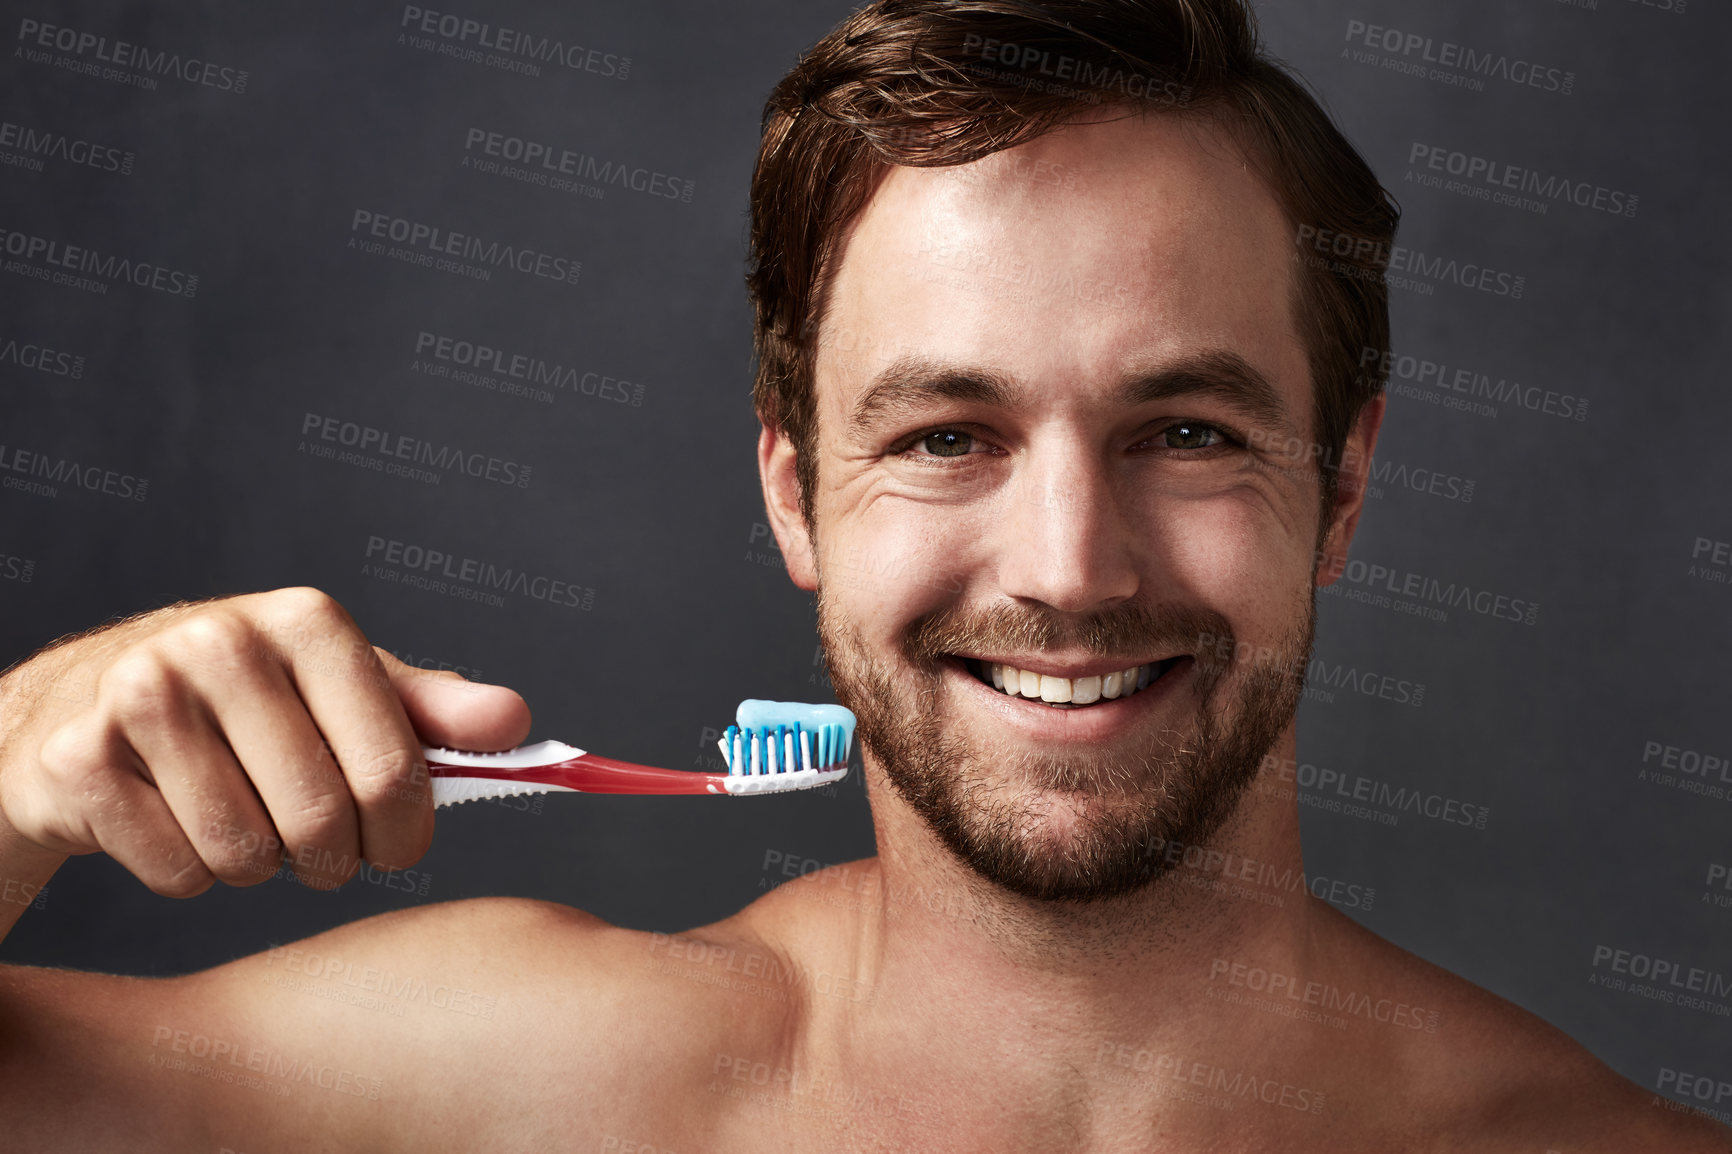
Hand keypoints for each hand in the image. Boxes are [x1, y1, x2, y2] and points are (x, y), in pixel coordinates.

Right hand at [0, 587, 529, 894]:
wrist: (83, 707)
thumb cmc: (246, 704)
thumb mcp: (345, 690)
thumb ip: (431, 711)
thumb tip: (514, 722)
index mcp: (308, 622)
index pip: (394, 767)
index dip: (407, 832)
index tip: (398, 847)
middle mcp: (224, 642)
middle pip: (322, 819)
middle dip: (331, 859)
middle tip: (318, 850)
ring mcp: (144, 694)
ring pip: (246, 853)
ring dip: (256, 867)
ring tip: (243, 824)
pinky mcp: (80, 757)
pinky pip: (177, 871)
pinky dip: (188, 873)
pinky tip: (175, 823)